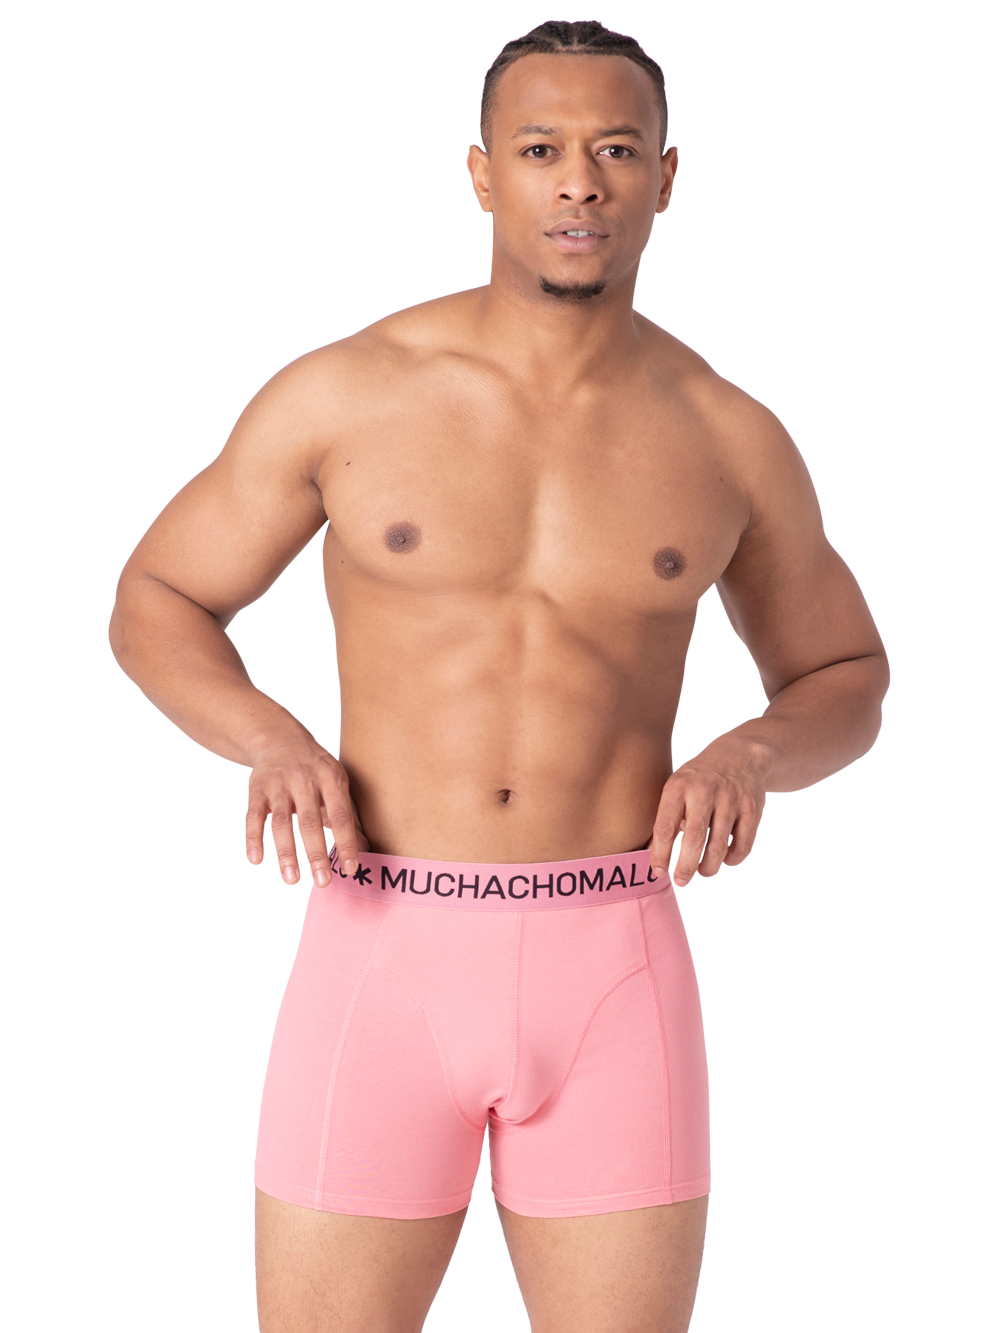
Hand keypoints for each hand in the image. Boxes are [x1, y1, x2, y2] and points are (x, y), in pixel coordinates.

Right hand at [245, 736, 369, 887]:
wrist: (279, 738)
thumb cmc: (315, 768)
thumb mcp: (336, 782)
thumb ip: (348, 815)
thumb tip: (367, 849)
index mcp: (331, 779)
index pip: (341, 816)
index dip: (346, 843)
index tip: (351, 869)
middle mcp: (305, 780)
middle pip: (311, 822)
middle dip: (317, 854)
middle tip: (322, 881)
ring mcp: (279, 784)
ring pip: (281, 822)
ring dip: (286, 852)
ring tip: (291, 878)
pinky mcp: (257, 789)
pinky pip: (253, 816)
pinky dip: (253, 838)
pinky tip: (256, 859)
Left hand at [649, 738, 769, 888]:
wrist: (742, 755)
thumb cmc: (701, 778)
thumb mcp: (678, 785)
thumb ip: (669, 815)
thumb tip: (659, 858)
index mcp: (679, 786)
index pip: (665, 827)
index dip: (660, 854)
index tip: (658, 871)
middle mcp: (705, 791)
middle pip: (693, 841)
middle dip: (685, 868)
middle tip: (680, 882)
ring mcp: (730, 800)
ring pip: (718, 848)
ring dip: (708, 868)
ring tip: (702, 871)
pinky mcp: (751, 809)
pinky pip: (741, 846)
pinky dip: (732, 859)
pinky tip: (724, 859)